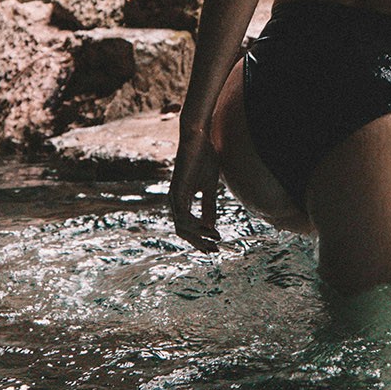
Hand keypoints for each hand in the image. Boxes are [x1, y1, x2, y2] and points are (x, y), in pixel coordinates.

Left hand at [169, 125, 221, 249]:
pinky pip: (183, 216)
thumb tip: (210, 227)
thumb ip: (208, 207)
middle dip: (198, 243)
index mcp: (182, 200)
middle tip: (214, 251)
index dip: (199, 238)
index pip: (187, 227)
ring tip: (214, 240)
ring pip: (182, 226)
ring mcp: (174, 197)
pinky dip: (196, 225)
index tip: (215, 245)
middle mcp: (175, 201)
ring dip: (199, 236)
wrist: (199, 138)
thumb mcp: (209, 188)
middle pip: (182, 231)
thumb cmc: (205, 159)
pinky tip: (208, 229)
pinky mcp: (178, 191)